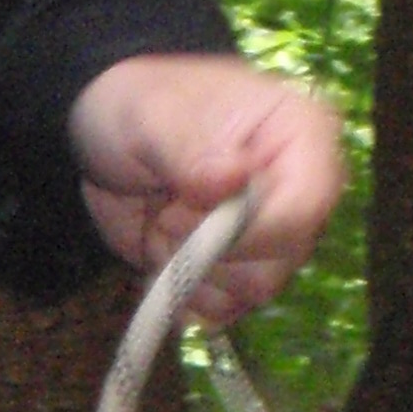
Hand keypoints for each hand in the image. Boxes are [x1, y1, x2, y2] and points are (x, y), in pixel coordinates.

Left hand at [67, 53, 343, 328]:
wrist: (105, 129)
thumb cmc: (137, 101)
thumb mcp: (151, 115)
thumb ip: (190, 148)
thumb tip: (232, 177)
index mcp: (300, 134)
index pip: (307, 204)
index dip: (251, 228)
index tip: (184, 215)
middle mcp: (300, 188)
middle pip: (283, 258)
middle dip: (209, 247)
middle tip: (165, 212)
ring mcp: (272, 234)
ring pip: (253, 289)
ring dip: (191, 268)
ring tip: (161, 222)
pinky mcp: (239, 268)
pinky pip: (225, 310)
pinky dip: (182, 292)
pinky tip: (161, 253)